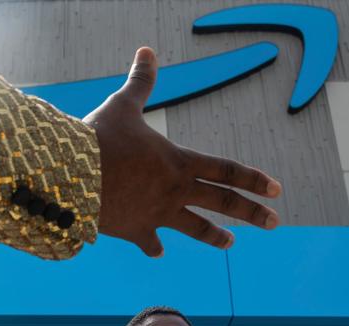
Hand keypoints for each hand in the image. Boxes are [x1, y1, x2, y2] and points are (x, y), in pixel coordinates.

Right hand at [85, 47, 280, 256]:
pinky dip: (154, 246)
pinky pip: (150, 241)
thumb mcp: (122, 106)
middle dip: (251, 212)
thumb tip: (147, 51)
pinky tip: (158, 252)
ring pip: (195, 228)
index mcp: (179, 161)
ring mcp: (156, 214)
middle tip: (274, 222)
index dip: (253, 179)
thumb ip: (140, 82)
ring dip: (214, 236)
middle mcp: (175, 191)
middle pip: (222, 203)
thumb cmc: (99, 138)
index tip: (276, 189)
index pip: (227, 170)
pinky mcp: (134, 229)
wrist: (72, 176)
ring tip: (230, 243)